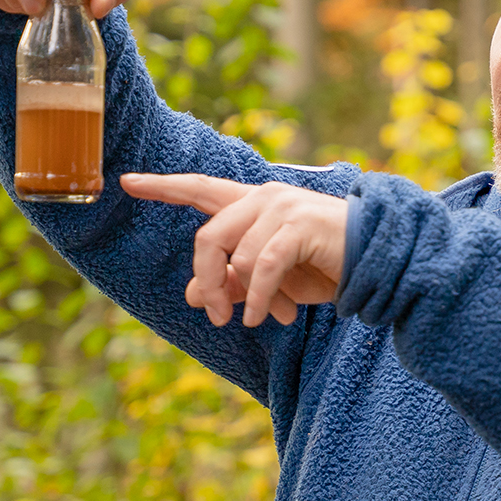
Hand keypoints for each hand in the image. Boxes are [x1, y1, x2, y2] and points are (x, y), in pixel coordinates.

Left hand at [122, 174, 348, 327]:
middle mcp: (264, 197)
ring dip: (243, 297)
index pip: (199, 189)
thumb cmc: (323, 266)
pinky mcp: (300, 226)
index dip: (162, 187)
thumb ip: (232, 281)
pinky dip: (260, 297)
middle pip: (207, 238)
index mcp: (252, 203)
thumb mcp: (269, 280)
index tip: (126, 182)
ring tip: (258, 318)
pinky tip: (266, 316)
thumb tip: (194, 295)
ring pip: (236, 256)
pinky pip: (263, 266)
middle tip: (217, 317)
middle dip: (207, 281)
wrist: (374, 262)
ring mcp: (282, 208)